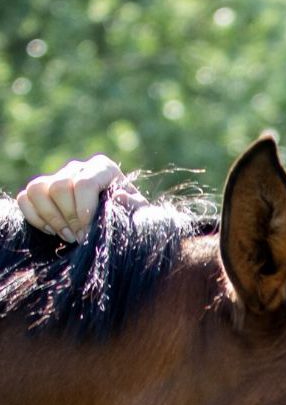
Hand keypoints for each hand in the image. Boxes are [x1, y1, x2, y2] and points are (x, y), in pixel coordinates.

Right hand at [16, 155, 146, 241]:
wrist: (116, 226)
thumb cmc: (131, 219)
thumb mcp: (140, 215)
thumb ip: (134, 206)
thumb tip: (119, 196)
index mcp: (103, 168)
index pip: (84, 182)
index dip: (83, 210)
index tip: (89, 232)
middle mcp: (77, 167)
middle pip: (59, 187)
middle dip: (68, 217)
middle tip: (80, 238)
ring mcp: (57, 176)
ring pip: (38, 189)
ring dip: (50, 217)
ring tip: (68, 235)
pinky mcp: (42, 190)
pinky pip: (25, 198)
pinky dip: (35, 217)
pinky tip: (53, 231)